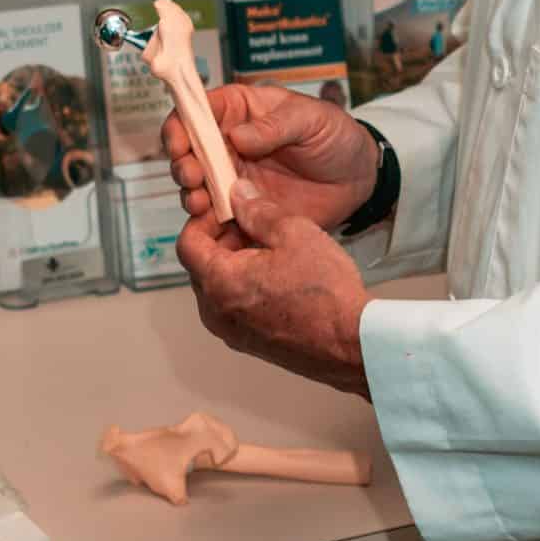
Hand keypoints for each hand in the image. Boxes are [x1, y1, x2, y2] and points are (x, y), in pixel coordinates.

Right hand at [162, 83, 376, 232]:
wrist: (358, 180)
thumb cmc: (335, 137)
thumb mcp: (312, 119)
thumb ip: (275, 125)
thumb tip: (238, 136)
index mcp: (240, 110)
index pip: (199, 110)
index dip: (182, 122)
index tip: (180, 141)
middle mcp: (228, 143)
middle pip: (188, 149)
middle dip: (182, 162)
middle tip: (192, 176)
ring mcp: (233, 176)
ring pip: (196, 184)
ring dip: (191, 193)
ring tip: (201, 202)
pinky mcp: (242, 208)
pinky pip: (216, 215)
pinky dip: (208, 221)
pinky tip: (212, 224)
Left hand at [177, 182, 372, 397]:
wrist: (352, 345)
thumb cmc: (325, 293)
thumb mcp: (293, 233)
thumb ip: (258, 211)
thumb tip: (238, 195)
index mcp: (218, 282)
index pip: (187, 243)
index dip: (203, 219)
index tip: (226, 209)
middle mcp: (216, 313)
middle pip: (201, 265)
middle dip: (223, 240)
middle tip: (254, 224)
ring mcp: (232, 333)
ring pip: (219, 286)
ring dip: (236, 263)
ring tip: (273, 250)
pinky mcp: (250, 344)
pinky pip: (235, 307)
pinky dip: (247, 287)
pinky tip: (280, 277)